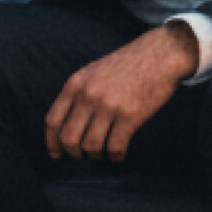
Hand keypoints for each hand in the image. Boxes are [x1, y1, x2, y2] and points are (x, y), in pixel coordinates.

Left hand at [43, 25, 198, 160]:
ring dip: (96, 154)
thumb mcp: (93, 72)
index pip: (53, 120)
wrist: (159, 54)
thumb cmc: (127, 65)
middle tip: (82, 156)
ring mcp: (109, 105)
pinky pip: (115, 147)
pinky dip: (115, 156)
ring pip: (91, 146)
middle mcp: (89, 95)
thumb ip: (78, 94)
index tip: (56, 154)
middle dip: (73, 153)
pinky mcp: (130, 115)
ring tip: (103, 151)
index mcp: (76, 83)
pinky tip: (118, 153)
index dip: (51, 142)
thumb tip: (65, 127)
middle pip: (69, 138)